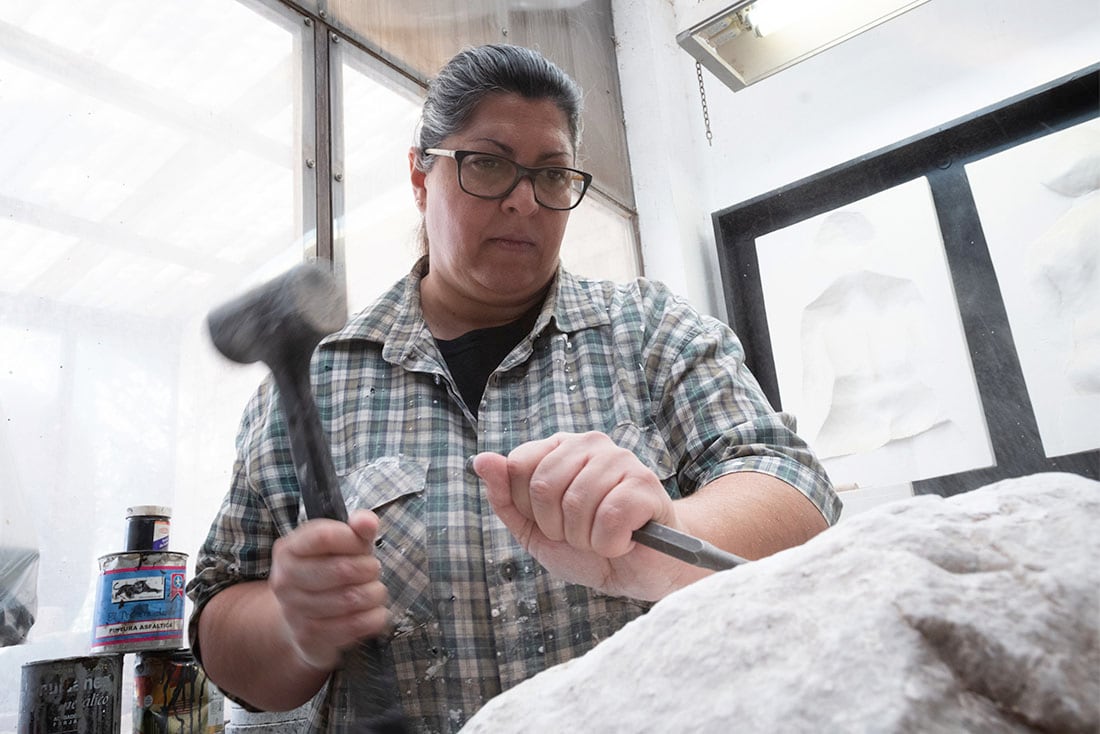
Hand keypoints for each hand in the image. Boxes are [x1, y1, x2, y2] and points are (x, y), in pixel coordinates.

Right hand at [269, 510, 390, 670]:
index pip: (324, 537)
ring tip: (374, 591)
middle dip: (369, 568)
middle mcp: (284, 580)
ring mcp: (294, 611)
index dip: (353, 539)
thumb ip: (357, 529)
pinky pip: (355, 625)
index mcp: (289, 549)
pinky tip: (373, 611)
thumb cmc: (327, 573)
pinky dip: (374, 617)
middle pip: (342, 569)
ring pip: (351, 599)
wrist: (300, 619)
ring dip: (375, 593)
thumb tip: (367, 521)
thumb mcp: (342, 546)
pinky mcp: (309, 637)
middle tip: (372, 570)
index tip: (363, 545)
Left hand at [473, 431, 695, 599]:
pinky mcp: (645, 484)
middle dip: (557, 527)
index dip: (528, 507)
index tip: (551, 521)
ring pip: (576, 504)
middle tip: (580, 534)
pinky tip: (624, 540)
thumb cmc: (587, 547)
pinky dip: (610, 544)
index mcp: (560, 448)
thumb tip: (481, 460)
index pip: (518, 465)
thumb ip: (505, 497)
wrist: (638, 572)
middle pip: (543, 485)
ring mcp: (620, 460)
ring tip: (603, 537)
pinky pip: (609, 518)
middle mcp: (590, 443)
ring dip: (585, 539)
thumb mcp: (534, 529)